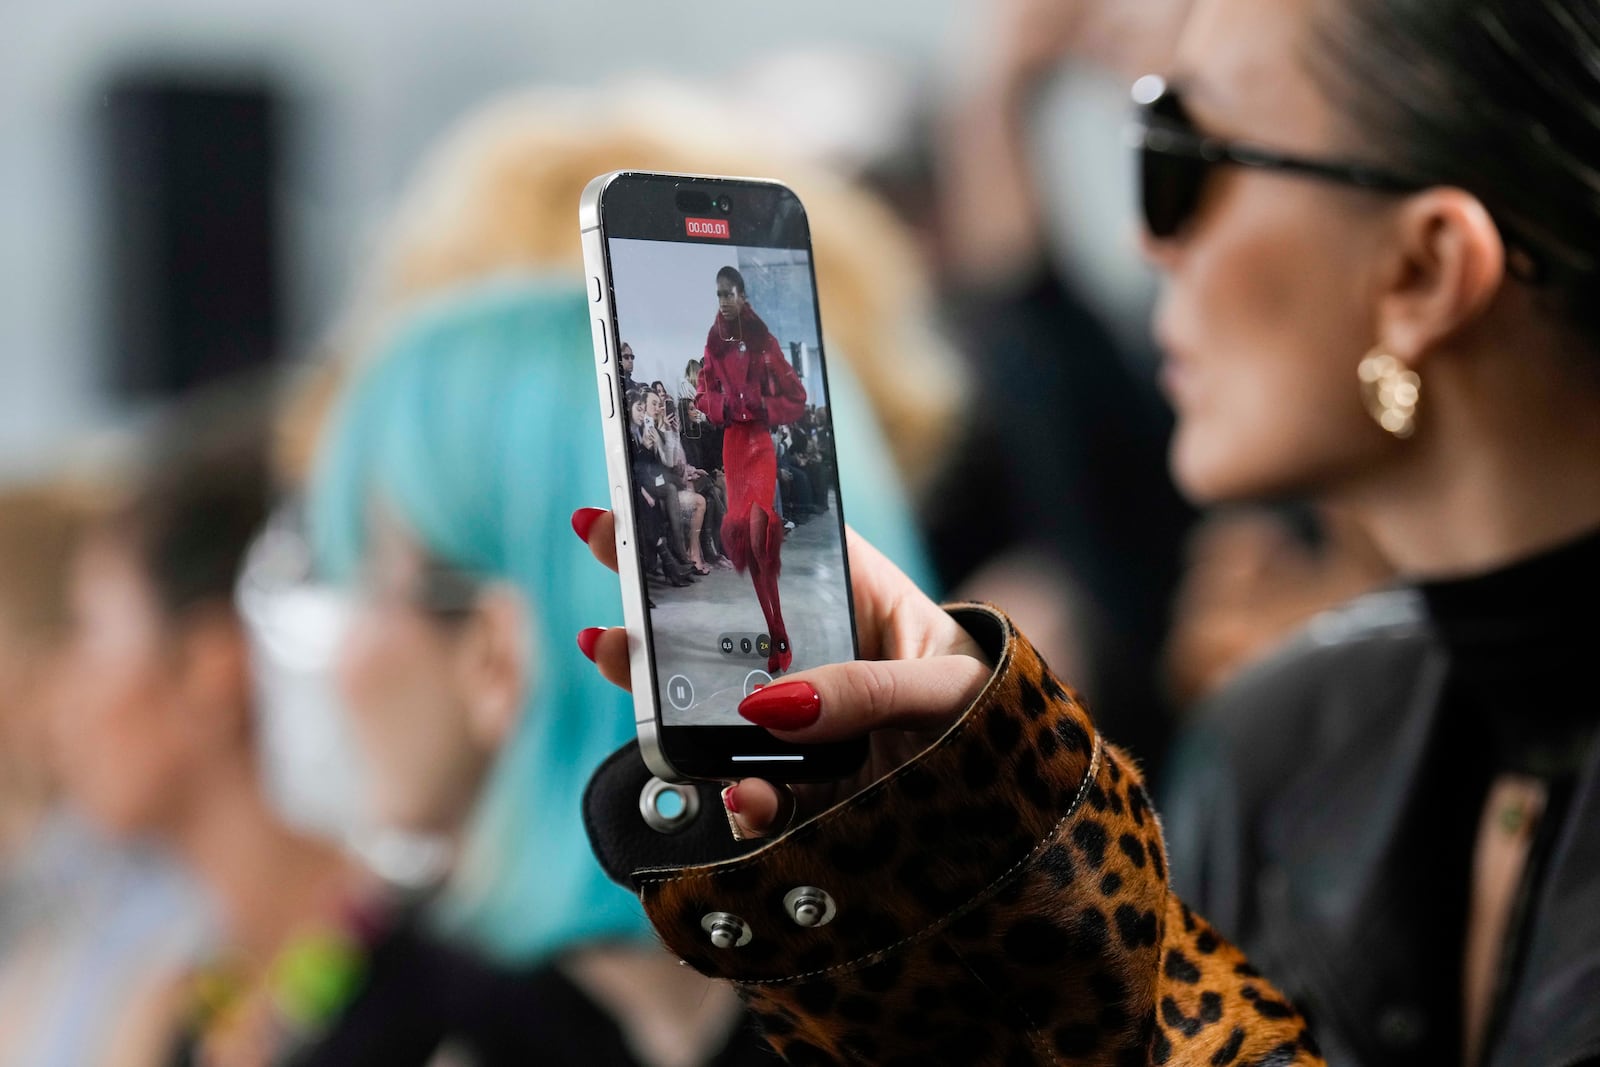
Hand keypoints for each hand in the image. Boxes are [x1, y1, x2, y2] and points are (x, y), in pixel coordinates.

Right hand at [573, 511, 991, 836]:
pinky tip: (748, 797)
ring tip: (619, 663)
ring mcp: (797, 722)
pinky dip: (741, 800)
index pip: (768, 543)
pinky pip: (752, 792)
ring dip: (660, 695)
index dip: (704, 517)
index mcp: (849, 595)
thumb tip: (773, 706)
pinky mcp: (801, 789)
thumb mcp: (946, 687)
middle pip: (716, 619)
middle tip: (597, 565)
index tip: (639, 499)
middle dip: (651, 597)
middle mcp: (811, 652)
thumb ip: (869, 689)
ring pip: (711, 705)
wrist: (1024, 809)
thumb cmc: (993, 712)